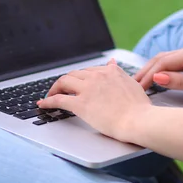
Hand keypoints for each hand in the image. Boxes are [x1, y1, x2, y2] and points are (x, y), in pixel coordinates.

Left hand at [37, 60, 151, 141]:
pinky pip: (59, 99)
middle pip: (74, 74)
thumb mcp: (132, 84)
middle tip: (60, 89)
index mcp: (111, 71)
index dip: (80, 78)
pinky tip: (43, 104)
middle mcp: (98, 76)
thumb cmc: (139, 108)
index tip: (76, 83)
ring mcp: (88, 89)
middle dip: (66, 81)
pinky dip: (48, 101)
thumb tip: (111, 62)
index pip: (89, 70)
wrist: (139, 120)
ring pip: (64, 82)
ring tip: (50, 96)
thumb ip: (119, 73)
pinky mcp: (81, 103)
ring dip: (54, 88)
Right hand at [133, 45, 182, 102]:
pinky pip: (171, 63)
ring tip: (138, 83)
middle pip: (161, 58)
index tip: (137, 89)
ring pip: (165, 60)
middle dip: (145, 71)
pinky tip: (152, 78)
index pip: (163, 63)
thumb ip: (179, 81)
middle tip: (132, 86)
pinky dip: (159, 70)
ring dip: (150, 70)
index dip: (148, 75)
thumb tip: (157, 76)